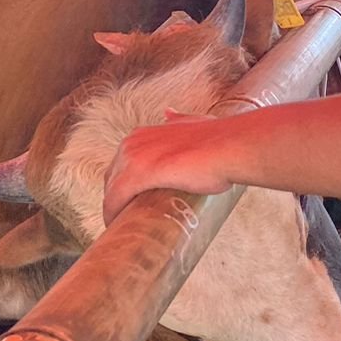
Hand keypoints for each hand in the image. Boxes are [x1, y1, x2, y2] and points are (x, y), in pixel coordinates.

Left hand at [102, 110, 231, 224]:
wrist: (229, 147)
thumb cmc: (218, 139)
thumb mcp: (193, 122)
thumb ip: (179, 120)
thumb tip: (168, 113)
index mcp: (142, 134)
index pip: (121, 164)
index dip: (125, 184)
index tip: (133, 200)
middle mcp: (132, 143)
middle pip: (112, 178)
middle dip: (119, 198)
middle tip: (132, 217)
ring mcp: (132, 158)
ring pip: (112, 190)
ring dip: (116, 209)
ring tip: (128, 227)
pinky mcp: (137, 176)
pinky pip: (114, 200)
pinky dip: (112, 214)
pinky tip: (117, 226)